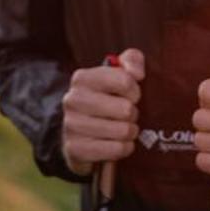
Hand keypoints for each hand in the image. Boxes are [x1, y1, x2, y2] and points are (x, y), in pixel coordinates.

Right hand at [61, 48, 144, 175]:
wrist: (79, 133)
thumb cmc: (106, 99)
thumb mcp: (118, 73)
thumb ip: (132, 61)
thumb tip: (138, 73)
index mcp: (83, 78)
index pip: (125, 80)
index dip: (136, 91)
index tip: (132, 96)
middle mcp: (73, 99)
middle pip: (126, 109)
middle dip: (133, 114)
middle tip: (127, 116)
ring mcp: (71, 125)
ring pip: (123, 131)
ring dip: (130, 132)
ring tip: (123, 129)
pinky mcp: (75, 149)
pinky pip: (116, 149)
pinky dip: (124, 148)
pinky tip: (118, 144)